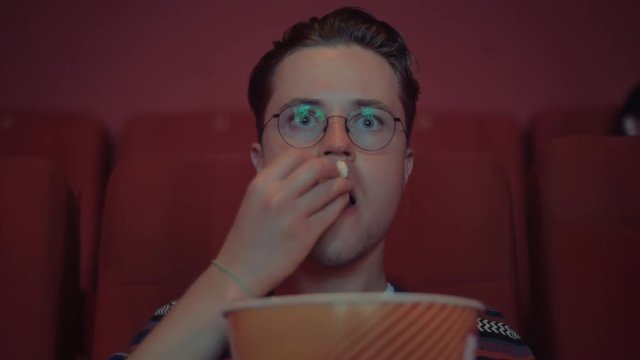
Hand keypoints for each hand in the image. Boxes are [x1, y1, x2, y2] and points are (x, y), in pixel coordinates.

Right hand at [215, 150, 350, 295]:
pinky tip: (340, 202)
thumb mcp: (254, 199)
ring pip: (329, 188)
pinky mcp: (306, 234)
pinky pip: (332, 210)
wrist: (241, 270)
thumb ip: (275, 181)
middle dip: (332, 167)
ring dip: (341, 184)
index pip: (295, 155)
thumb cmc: (249, 235)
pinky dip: (340, 202)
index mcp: (261, 184)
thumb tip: (306, 164)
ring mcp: (292, 215)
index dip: (312, 157)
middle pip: (316, 166)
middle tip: (337, 172)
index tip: (320, 164)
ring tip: (344, 187)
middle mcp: (276, 196)